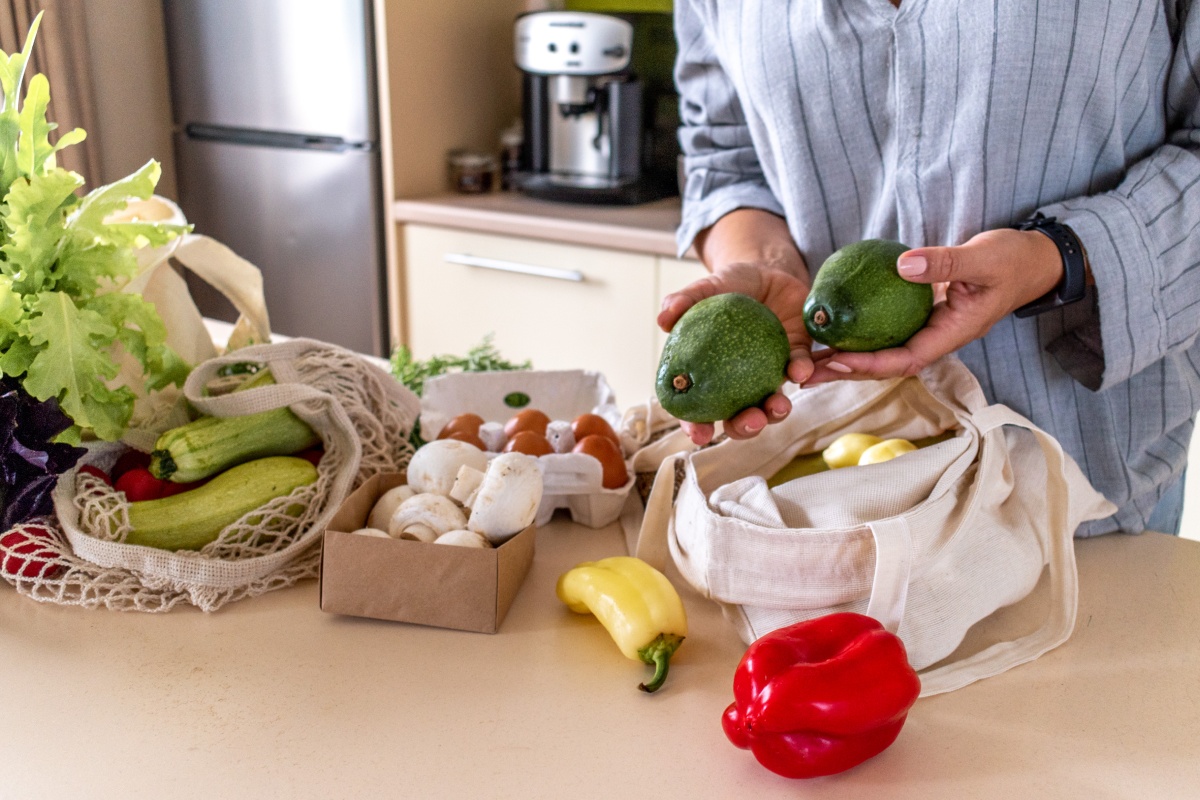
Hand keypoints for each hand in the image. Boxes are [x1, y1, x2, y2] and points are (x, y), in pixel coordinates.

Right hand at [658, 262, 813, 444]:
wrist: (768, 270)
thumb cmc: (730, 286)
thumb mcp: (707, 288)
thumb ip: (685, 300)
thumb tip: (662, 319)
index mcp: (710, 373)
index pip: (696, 408)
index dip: (696, 426)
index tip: (700, 434)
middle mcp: (738, 382)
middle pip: (738, 417)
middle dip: (744, 428)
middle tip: (749, 421)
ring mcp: (767, 374)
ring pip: (771, 404)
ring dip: (775, 412)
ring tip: (778, 406)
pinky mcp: (796, 358)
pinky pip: (800, 370)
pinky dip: (801, 372)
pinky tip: (799, 370)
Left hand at [806, 228, 1063, 383]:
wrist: (1033, 260)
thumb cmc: (1013, 260)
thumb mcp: (983, 257)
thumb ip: (946, 262)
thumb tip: (903, 265)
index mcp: (952, 334)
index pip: (905, 360)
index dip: (870, 365)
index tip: (837, 362)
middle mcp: (937, 338)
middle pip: (885, 365)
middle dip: (846, 371)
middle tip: (804, 373)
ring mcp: (929, 330)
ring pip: (883, 351)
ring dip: (847, 358)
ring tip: (808, 360)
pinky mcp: (922, 317)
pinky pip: (887, 332)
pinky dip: (860, 335)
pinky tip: (833, 329)